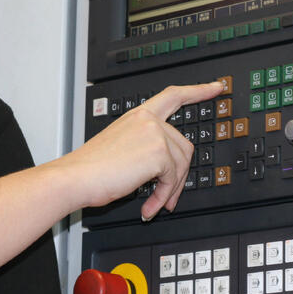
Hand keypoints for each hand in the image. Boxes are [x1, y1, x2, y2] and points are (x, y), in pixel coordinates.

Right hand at [62, 81, 224, 220]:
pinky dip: (164, 196)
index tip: (216, 87)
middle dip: (180, 174)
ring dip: (170, 189)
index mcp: (138, 115)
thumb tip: (165, 170)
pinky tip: (150, 206)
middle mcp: (148, 120)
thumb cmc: (91, 168)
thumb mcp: (121, 147)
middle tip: (168, 195)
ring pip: (181, 164)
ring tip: (155, 203)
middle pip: (184, 145)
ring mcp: (155, 134)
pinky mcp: (159, 152)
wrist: (76, 177)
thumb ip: (146, 148)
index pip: (174, 96)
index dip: (198, 91)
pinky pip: (173, 179)